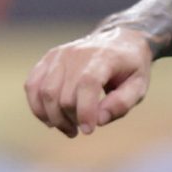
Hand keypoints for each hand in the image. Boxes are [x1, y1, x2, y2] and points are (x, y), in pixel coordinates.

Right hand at [24, 27, 153, 137]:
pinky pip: (32, 86)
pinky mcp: (48, 59)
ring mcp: (59, 55)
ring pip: (44, 92)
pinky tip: (51, 120)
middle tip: (82, 130)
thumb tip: (98, 120)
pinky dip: (38, 107)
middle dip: (70, 119)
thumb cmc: (130, 68)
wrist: (118, 41)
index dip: (85, 111)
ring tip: (69, 129)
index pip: (87, 83)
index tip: (88, 130)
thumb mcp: (139, 86)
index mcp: (103, 57)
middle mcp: (77, 53)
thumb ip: (122, 103)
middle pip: (63, 93)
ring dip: (53, 117)